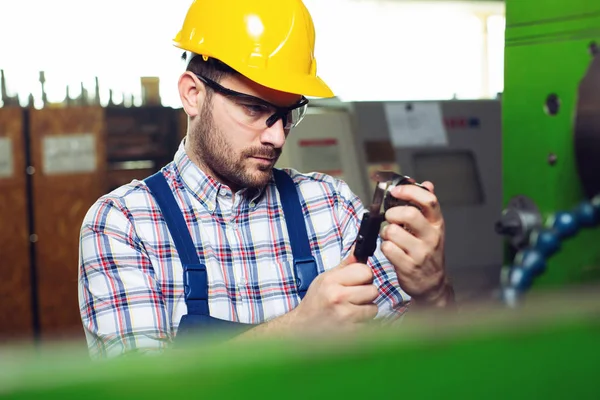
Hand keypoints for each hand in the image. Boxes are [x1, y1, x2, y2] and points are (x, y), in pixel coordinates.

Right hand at [291, 252, 378, 333]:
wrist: (302, 328)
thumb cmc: (315, 302)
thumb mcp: (325, 279)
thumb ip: (346, 266)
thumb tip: (360, 249)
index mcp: (331, 281)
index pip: (365, 271)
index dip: (364, 276)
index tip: (357, 281)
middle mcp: (338, 297)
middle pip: (373, 290)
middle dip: (366, 294)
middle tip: (353, 297)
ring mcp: (344, 316)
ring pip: (373, 308)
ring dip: (366, 310)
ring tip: (351, 310)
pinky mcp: (350, 332)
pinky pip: (369, 324)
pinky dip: (363, 323)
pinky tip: (350, 321)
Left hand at [380, 181, 453, 307]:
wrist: (433, 284)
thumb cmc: (428, 252)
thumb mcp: (431, 228)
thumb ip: (426, 207)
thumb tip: (427, 184)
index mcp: (436, 224)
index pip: (429, 200)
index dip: (409, 191)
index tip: (396, 191)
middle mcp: (431, 237)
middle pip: (409, 214)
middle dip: (393, 213)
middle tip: (389, 218)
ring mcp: (420, 253)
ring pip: (393, 232)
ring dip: (386, 232)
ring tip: (389, 236)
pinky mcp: (408, 266)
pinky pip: (388, 248)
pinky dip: (384, 246)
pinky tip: (390, 249)